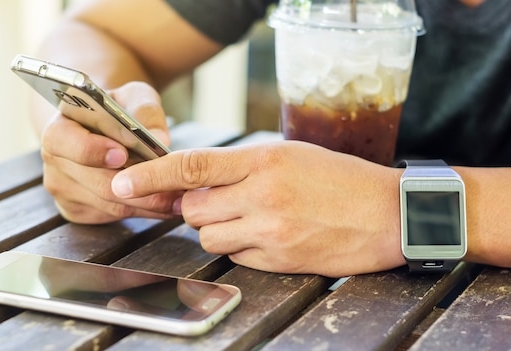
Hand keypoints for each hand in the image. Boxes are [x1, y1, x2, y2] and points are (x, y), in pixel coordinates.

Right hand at [39, 82, 180, 223]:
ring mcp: (63, 189)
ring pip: (110, 205)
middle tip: (174, 186)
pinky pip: (113, 216)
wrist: (99, 126)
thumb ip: (145, 111)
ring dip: (148, 203)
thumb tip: (158, 138)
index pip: (65, 142)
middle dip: (140, 187)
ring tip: (179, 196)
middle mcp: (54, 161)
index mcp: (59, 128)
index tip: (122, 154)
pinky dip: (142, 211)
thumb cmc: (116, 109)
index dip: (93, 150)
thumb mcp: (132, 96)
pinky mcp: (76, 210)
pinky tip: (165, 204)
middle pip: (97, 182)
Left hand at [111, 141, 406, 276]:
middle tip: (225, 200)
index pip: (192, 165)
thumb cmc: (339, 178)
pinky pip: (235, 256)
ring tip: (250, 218)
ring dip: (217, 229)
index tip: (122, 182)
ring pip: (208, 236)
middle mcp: (261, 193)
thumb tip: (196, 183)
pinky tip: (268, 235)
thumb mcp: (290, 154)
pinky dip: (240, 247)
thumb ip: (241, 166)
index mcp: (263, 158)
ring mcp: (270, 229)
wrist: (389, 213)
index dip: (151, 174)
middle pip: (193, 206)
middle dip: (197, 205)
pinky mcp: (278, 258)